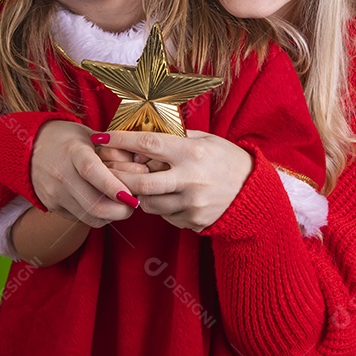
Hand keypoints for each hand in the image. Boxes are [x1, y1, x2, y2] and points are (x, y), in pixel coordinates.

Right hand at [29, 120, 137, 227]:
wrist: (31, 146)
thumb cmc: (69, 139)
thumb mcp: (92, 136)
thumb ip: (116, 152)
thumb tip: (142, 171)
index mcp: (72, 151)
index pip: (92, 171)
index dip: (113, 186)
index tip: (132, 196)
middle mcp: (60, 175)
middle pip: (93, 204)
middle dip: (120, 210)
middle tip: (135, 203)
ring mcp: (54, 194)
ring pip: (90, 217)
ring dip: (112, 215)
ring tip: (122, 203)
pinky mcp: (52, 207)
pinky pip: (81, 219)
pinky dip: (98, 216)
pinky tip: (104, 203)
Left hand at [111, 130, 253, 230]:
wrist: (254, 193)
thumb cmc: (227, 160)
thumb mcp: (207, 140)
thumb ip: (177, 139)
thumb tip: (143, 133)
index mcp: (192, 152)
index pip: (148, 144)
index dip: (121, 140)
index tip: (102, 137)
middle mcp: (190, 179)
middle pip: (140, 181)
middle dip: (118, 176)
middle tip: (106, 170)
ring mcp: (192, 203)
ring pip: (148, 203)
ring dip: (137, 193)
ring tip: (139, 183)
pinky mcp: (193, 221)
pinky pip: (164, 215)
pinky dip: (159, 205)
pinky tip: (166, 196)